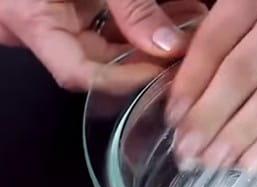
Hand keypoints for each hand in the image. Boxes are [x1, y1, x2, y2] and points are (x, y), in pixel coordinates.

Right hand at [0, 0, 207, 92]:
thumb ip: (132, 6)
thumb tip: (167, 46)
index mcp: (31, 18)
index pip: (78, 73)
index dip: (124, 80)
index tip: (164, 72)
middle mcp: (44, 24)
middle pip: (103, 60)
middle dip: (152, 54)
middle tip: (192, 42)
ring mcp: (63, 13)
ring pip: (117, 41)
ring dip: (158, 35)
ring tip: (195, 19)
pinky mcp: (81, 3)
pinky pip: (117, 21)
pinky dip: (150, 18)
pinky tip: (184, 8)